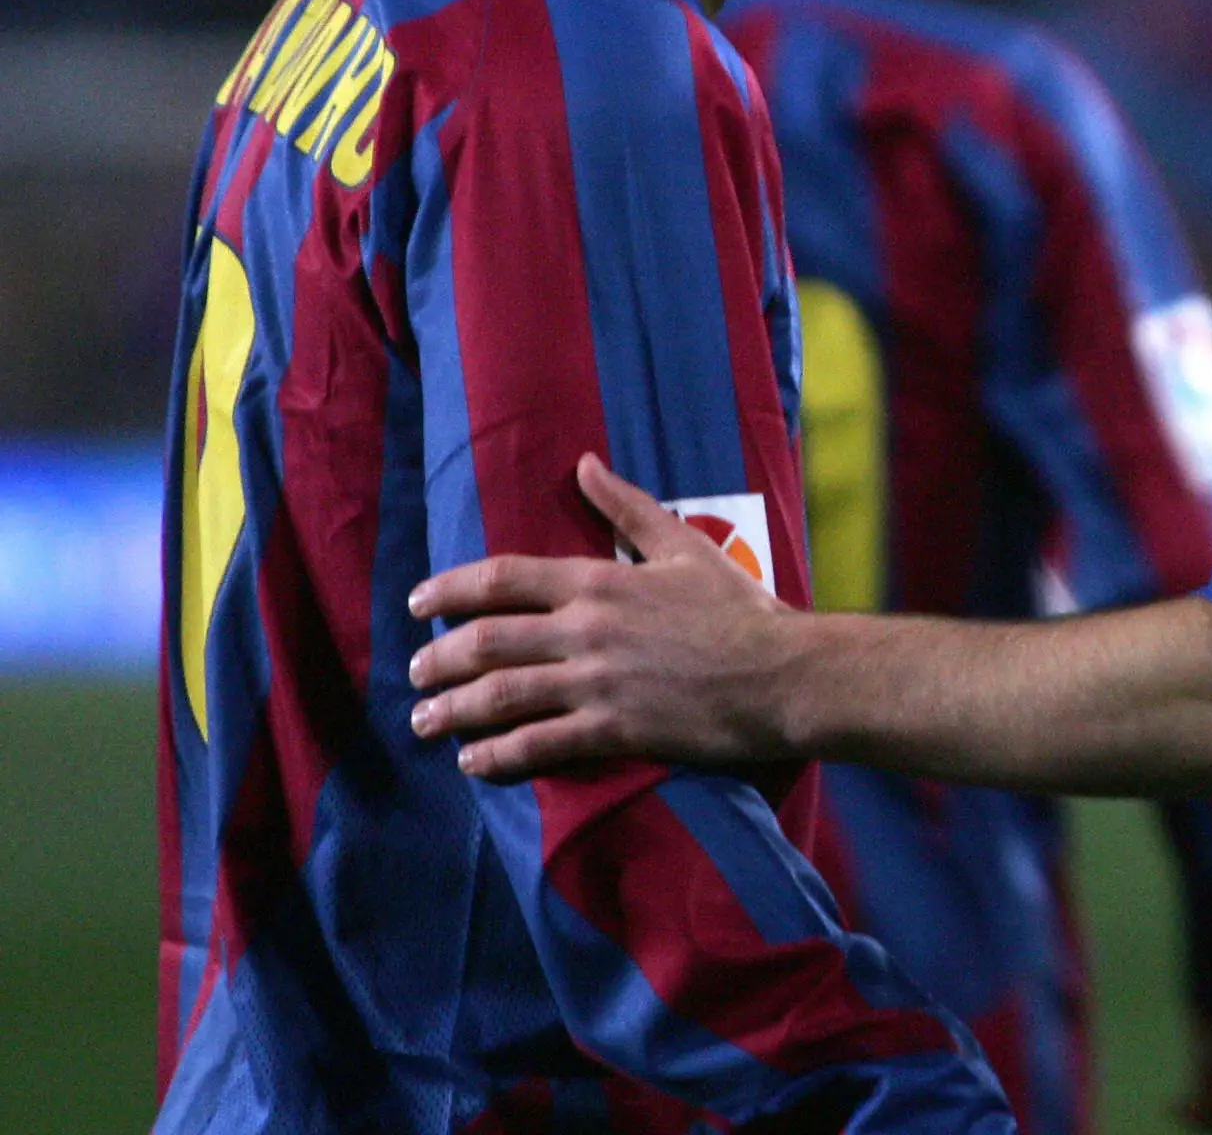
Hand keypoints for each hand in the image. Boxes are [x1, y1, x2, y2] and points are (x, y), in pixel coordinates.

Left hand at [407, 455, 802, 779]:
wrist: (781, 672)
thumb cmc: (739, 608)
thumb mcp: (684, 546)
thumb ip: (628, 507)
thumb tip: (585, 464)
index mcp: (600, 581)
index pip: (503, 578)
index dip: (450, 589)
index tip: (418, 603)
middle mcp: (586, 629)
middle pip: (486, 640)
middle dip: (438, 659)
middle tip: (416, 673)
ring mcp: (596, 682)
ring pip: (501, 695)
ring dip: (452, 710)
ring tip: (425, 721)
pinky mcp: (613, 729)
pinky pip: (538, 744)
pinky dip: (497, 755)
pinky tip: (473, 762)